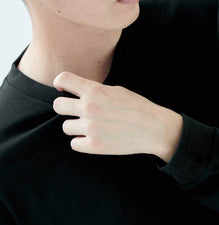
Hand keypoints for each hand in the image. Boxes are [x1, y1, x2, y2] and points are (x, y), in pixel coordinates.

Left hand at [52, 71, 182, 161]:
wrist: (155, 129)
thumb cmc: (139, 109)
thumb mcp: (117, 91)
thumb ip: (96, 91)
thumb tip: (79, 93)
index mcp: (95, 90)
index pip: (63, 79)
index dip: (60, 84)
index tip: (64, 90)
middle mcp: (89, 108)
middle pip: (58, 106)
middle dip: (66, 108)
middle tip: (77, 113)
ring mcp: (90, 128)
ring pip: (65, 127)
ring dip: (76, 127)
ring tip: (91, 128)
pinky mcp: (94, 146)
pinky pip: (74, 144)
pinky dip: (82, 142)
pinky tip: (93, 139)